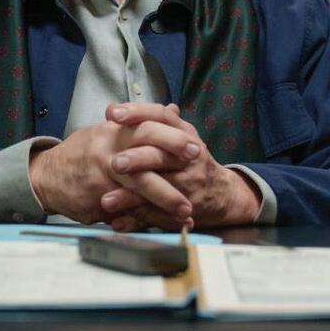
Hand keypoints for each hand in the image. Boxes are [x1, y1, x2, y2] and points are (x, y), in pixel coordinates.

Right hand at [28, 118, 198, 224]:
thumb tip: (173, 111)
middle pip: (145, 147)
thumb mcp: (108, 132)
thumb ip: (142, 124)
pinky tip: (165, 225)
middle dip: (173, 155)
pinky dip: (148, 218)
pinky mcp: (97, 198)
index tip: (194, 145)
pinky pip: (127, 208)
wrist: (47, 176)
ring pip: (139, 183)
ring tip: (187, 209)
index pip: (146, 124)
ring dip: (166, 197)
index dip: (171, 134)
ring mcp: (102, 174)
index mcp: (112, 131)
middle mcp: (108, 148)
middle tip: (197, 165)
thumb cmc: (82, 154)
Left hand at [101, 103, 261, 230]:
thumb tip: (115, 106)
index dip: (137, 113)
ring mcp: (188, 185)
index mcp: (184, 132)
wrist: (223, 192)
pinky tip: (117, 224)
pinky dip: (136, 221)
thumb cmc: (190, 158)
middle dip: (136, 159)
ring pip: (157, 190)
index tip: (112, 113)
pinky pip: (157, 217)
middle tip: (113, 163)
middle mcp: (188, 156)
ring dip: (130, 197)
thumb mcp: (178, 134)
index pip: (161, 116)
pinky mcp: (184, 211)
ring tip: (106, 202)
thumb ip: (147, 123)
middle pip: (160, 154)